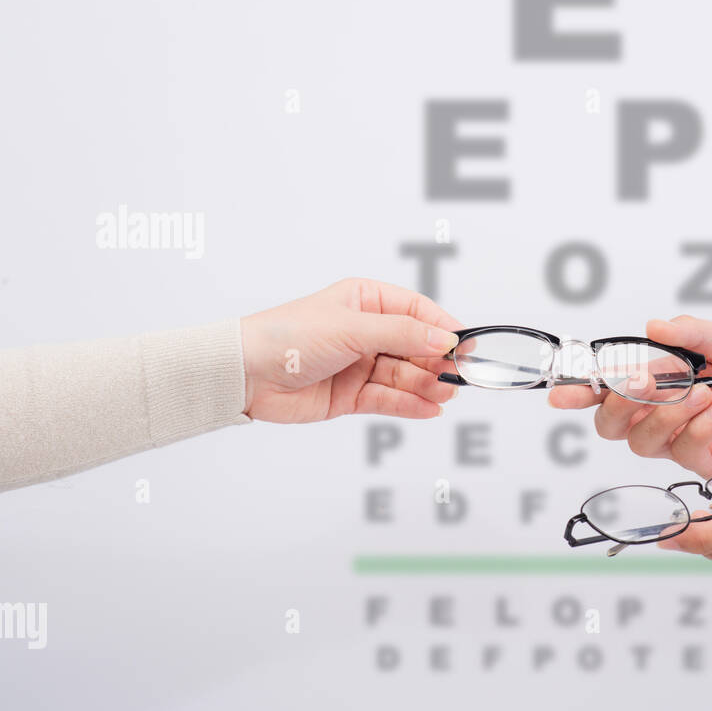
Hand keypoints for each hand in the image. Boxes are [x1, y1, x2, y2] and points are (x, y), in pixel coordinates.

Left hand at [240, 278, 461, 422]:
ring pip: (404, 376)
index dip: (442, 329)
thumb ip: (402, 335)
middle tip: (459, 377)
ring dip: (426, 385)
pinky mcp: (351, 396)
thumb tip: (444, 339)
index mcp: (365, 301)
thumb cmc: (288, 336)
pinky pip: (388, 399)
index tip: (466, 345)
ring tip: (445, 395)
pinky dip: (410, 404)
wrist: (245, 374)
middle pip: (415, 348)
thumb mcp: (351, 328)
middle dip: (437, 363)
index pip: (417, 312)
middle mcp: (366, 332)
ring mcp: (360, 365)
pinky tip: (429, 409)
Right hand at [548, 316, 711, 476]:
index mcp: (665, 377)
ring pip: (639, 440)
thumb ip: (694, 335)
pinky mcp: (704, 465)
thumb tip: (653, 327)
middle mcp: (665, 412)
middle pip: (611, 423)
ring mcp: (682, 441)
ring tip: (700, 391)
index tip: (561, 393)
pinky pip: (680, 450)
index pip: (610, 385)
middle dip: (617, 403)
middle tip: (642, 383)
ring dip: (663, 412)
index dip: (580, 390)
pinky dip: (696, 426)